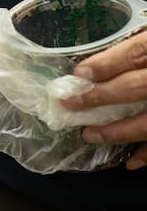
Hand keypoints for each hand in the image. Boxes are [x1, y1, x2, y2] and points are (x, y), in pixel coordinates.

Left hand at [61, 31, 146, 168]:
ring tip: (91, 135)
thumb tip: (102, 66)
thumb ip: (145, 49)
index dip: (107, 63)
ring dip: (118, 131)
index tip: (80, 74)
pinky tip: (132, 161)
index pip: (138, 52)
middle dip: (101, 97)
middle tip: (71, 105)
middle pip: (138, 86)